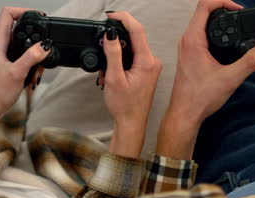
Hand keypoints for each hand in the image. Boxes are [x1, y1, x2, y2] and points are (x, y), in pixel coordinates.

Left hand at [0, 7, 50, 118]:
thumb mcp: (17, 73)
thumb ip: (32, 58)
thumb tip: (45, 46)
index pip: (8, 14)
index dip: (23, 12)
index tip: (38, 18)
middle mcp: (0, 45)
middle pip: (21, 28)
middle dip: (35, 39)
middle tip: (43, 50)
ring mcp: (5, 53)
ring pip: (26, 44)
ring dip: (36, 56)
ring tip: (36, 70)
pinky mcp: (10, 62)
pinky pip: (26, 56)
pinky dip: (34, 64)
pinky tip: (33, 76)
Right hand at [98, 12, 161, 157]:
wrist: (132, 123)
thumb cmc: (125, 107)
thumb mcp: (114, 78)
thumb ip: (112, 54)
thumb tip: (110, 35)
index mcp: (147, 61)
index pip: (137, 30)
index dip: (123, 19)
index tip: (110, 16)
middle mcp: (152, 62)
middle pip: (133, 39)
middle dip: (114, 44)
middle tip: (102, 53)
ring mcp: (150, 66)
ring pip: (130, 49)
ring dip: (115, 56)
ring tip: (106, 73)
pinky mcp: (146, 71)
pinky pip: (132, 58)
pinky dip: (119, 63)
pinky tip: (112, 75)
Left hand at [156, 0, 254, 159]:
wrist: (185, 114)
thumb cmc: (199, 98)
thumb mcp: (230, 78)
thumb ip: (251, 61)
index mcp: (193, 40)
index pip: (205, 5)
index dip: (224, 2)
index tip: (239, 10)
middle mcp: (187, 41)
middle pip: (204, 12)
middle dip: (225, 10)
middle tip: (241, 17)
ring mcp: (187, 48)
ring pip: (202, 24)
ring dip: (219, 22)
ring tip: (237, 27)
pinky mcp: (190, 56)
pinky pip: (201, 36)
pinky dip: (215, 34)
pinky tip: (227, 44)